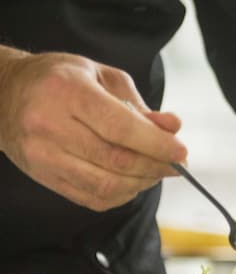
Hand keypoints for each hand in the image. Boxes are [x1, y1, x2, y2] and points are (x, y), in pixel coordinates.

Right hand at [0, 49, 186, 210]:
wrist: (3, 95)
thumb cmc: (59, 80)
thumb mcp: (101, 76)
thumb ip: (138, 104)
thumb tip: (172, 127)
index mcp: (67, 92)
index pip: (120, 128)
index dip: (156, 144)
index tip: (181, 151)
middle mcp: (50, 126)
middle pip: (115, 160)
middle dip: (155, 166)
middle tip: (177, 164)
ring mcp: (42, 156)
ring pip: (104, 185)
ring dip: (141, 183)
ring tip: (157, 172)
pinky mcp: (43, 177)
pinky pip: (90, 197)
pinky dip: (121, 195)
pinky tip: (133, 182)